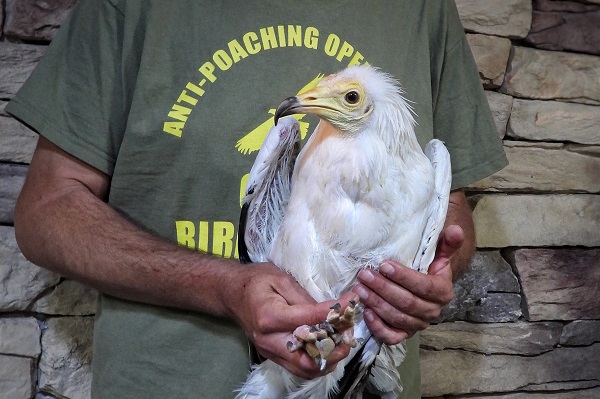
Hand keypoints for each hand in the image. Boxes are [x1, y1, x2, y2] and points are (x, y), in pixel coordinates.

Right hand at [227, 262, 355, 378]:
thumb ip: (305, 298)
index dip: (335, 313)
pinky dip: (317, 363)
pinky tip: (328, 349)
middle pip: (306, 358)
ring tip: (342, 343)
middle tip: (349, 335)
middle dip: (333, 350)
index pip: (310, 320)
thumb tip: (329, 312)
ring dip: (328, 360)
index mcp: (270, 316)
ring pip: (304, 369)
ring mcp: (269, 351)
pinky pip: (298, 368)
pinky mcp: (272, 355)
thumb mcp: (281, 279)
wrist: (231, 293)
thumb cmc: (256, 281)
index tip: (352, 302)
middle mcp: (268, 339)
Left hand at [351, 225, 463, 344]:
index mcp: (443, 292)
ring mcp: (418, 325)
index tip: (384, 265)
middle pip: (407, 303)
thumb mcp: (438, 255)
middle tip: (364, 274)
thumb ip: (447, 243)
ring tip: (360, 289)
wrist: (425, 289)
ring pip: (397, 318)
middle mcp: (432, 312)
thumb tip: (455, 229)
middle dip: (384, 289)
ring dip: (377, 303)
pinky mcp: (404, 334)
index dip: (404, 277)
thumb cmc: (428, 268)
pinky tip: (366, 312)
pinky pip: (392, 337)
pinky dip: (378, 327)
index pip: (424, 286)